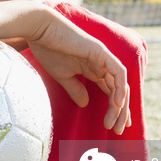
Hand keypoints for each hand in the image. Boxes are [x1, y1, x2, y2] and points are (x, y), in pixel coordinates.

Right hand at [25, 10, 130, 133]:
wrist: (40, 30)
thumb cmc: (48, 50)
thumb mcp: (63, 76)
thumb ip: (75, 89)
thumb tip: (85, 104)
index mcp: (93, 69)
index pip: (111, 91)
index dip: (116, 110)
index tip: (113, 127)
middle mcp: (102, 64)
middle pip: (119, 91)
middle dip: (121, 112)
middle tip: (117, 130)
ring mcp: (103, 57)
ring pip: (121, 84)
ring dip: (121, 105)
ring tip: (116, 123)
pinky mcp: (101, 52)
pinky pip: (118, 72)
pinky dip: (120, 87)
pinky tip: (117, 104)